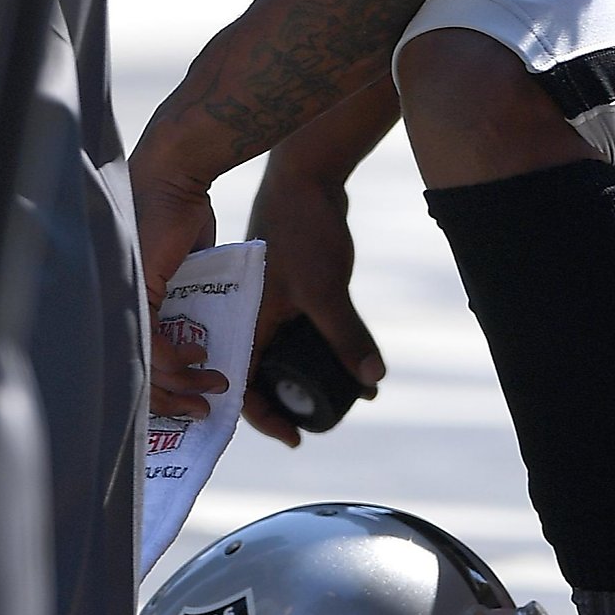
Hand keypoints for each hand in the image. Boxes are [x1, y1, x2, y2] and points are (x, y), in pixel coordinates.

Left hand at [130, 126, 223, 417]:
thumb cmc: (181, 213)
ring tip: (212, 388)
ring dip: (183, 385)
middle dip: (171, 400)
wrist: (179, 176)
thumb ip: (186, 301)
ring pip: (147, 367)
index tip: (187, 404)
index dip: (159, 390)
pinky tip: (200, 358)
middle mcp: (118, 305)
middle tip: (199, 411)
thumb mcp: (187, 268)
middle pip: (137, 375)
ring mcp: (125, 300)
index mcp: (127, 302)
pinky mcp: (137, 292)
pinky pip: (155, 345)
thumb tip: (199, 336)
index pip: (135, 362)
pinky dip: (179, 360)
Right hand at [243, 161, 386, 448]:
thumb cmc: (303, 230)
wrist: (306, 174)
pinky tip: (347, 354)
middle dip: (288, 401)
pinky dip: (316, 345)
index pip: (242, 389)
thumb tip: (372, 381)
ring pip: (281, 351)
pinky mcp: (283, 285)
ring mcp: (264, 300)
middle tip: (320, 420)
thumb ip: (346, 338)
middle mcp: (245, 315)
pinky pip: (295, 327)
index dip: (266, 420)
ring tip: (343, 391)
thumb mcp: (327, 291)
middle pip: (260, 375)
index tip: (296, 439)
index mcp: (242, 323)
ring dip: (308, 373)